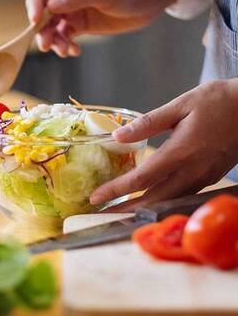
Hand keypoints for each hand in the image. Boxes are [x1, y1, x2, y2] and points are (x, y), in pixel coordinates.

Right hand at [25, 0, 176, 56]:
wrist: (151, 1)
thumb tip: (51, 4)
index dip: (34, 1)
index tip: (36, 20)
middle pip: (41, 8)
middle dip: (41, 27)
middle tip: (46, 44)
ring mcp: (71, 7)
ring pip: (50, 25)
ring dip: (53, 39)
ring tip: (64, 51)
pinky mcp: (78, 23)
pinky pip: (64, 35)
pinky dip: (65, 44)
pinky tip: (73, 51)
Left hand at [90, 79, 237, 209]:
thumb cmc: (219, 101)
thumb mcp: (181, 104)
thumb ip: (148, 122)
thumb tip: (118, 136)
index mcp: (181, 151)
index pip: (141, 178)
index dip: (115, 190)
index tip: (95, 198)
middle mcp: (192, 170)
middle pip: (152, 198)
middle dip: (124, 209)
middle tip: (100, 214)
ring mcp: (203, 177)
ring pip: (167, 201)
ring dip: (142, 209)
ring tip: (119, 211)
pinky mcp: (209, 178)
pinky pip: (180, 195)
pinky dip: (160, 202)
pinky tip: (148, 200)